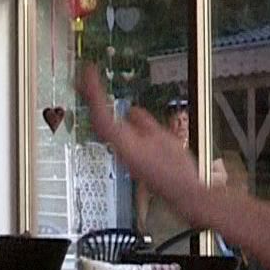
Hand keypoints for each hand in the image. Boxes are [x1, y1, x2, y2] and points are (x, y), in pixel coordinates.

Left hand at [77, 65, 212, 226]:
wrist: (183, 194)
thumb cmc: (176, 171)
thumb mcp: (164, 140)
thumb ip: (145, 124)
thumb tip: (132, 111)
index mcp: (126, 145)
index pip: (102, 116)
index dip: (93, 94)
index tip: (90, 75)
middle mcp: (120, 150)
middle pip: (97, 119)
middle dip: (90, 96)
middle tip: (86, 75)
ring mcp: (123, 154)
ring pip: (102, 126)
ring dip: (97, 104)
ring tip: (93, 86)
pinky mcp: (129, 156)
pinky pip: (113, 132)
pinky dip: (108, 115)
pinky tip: (112, 108)